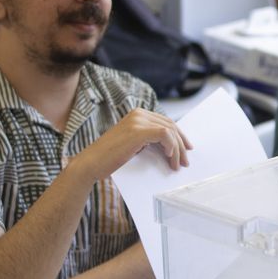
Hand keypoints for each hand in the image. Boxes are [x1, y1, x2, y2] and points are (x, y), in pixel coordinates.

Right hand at [72, 108, 192, 179]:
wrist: (91, 164)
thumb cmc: (110, 158)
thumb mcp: (133, 144)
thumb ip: (149, 139)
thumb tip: (172, 146)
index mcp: (137, 114)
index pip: (166, 122)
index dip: (179, 136)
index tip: (186, 149)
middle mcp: (138, 113)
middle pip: (170, 125)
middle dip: (181, 144)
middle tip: (186, 161)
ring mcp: (137, 120)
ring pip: (169, 131)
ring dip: (177, 150)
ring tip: (178, 165)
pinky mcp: (138, 130)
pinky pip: (165, 135)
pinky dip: (171, 146)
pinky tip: (169, 157)